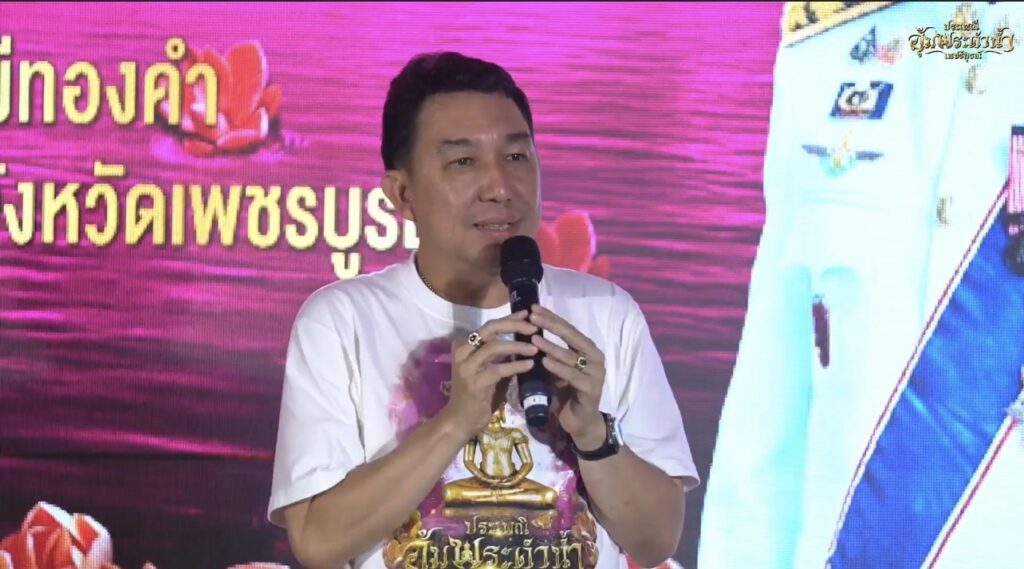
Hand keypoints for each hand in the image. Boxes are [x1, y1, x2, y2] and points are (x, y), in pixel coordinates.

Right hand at [442, 310, 538, 440]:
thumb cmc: (478, 395)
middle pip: (491, 329)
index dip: (511, 318)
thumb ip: (502, 356)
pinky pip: (498, 369)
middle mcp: (463, 352)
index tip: (529, 314)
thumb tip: (527, 341)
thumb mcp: (490, 370)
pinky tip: (530, 364)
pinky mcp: (474, 383)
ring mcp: (467, 367)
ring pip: (494, 347)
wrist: (460, 420)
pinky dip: (516, 365)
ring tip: (535, 348)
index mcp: (466, 345)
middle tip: (534, 328)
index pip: (491, 325)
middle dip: (514, 325)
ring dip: (517, 346)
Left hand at [528, 305, 607, 449]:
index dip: (551, 318)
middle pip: (572, 336)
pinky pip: (573, 376)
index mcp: (588, 349)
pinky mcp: (591, 390)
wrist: (580, 422)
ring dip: (551, 346)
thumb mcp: (557, 369)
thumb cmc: (567, 393)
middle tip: (533, 316)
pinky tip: (544, 361)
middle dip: (552, 325)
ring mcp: (595, 374)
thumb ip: (548, 352)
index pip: (568, 329)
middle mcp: (595, 358)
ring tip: (533, 338)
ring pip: (571, 356)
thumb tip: (527, 332)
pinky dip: (558, 368)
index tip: (533, 308)